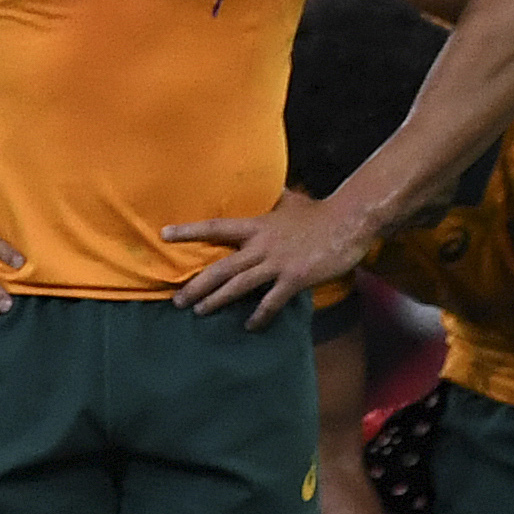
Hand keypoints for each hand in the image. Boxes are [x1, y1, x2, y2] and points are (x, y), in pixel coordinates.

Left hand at [166, 190, 371, 327]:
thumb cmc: (319, 211)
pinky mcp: (295, 278)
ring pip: (239, 286)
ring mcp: (277, 264)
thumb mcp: (289, 201)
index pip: (215, 227)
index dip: (189, 231)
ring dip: (217, 301)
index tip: (164, 235)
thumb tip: (265, 188)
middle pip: (221, 268)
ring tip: (200, 312)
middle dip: (197, 285)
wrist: (349, 222)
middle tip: (178, 300)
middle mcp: (261, 246)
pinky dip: (259, 315)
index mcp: (257, 226)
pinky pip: (271, 301)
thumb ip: (271, 199)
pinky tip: (248, 325)